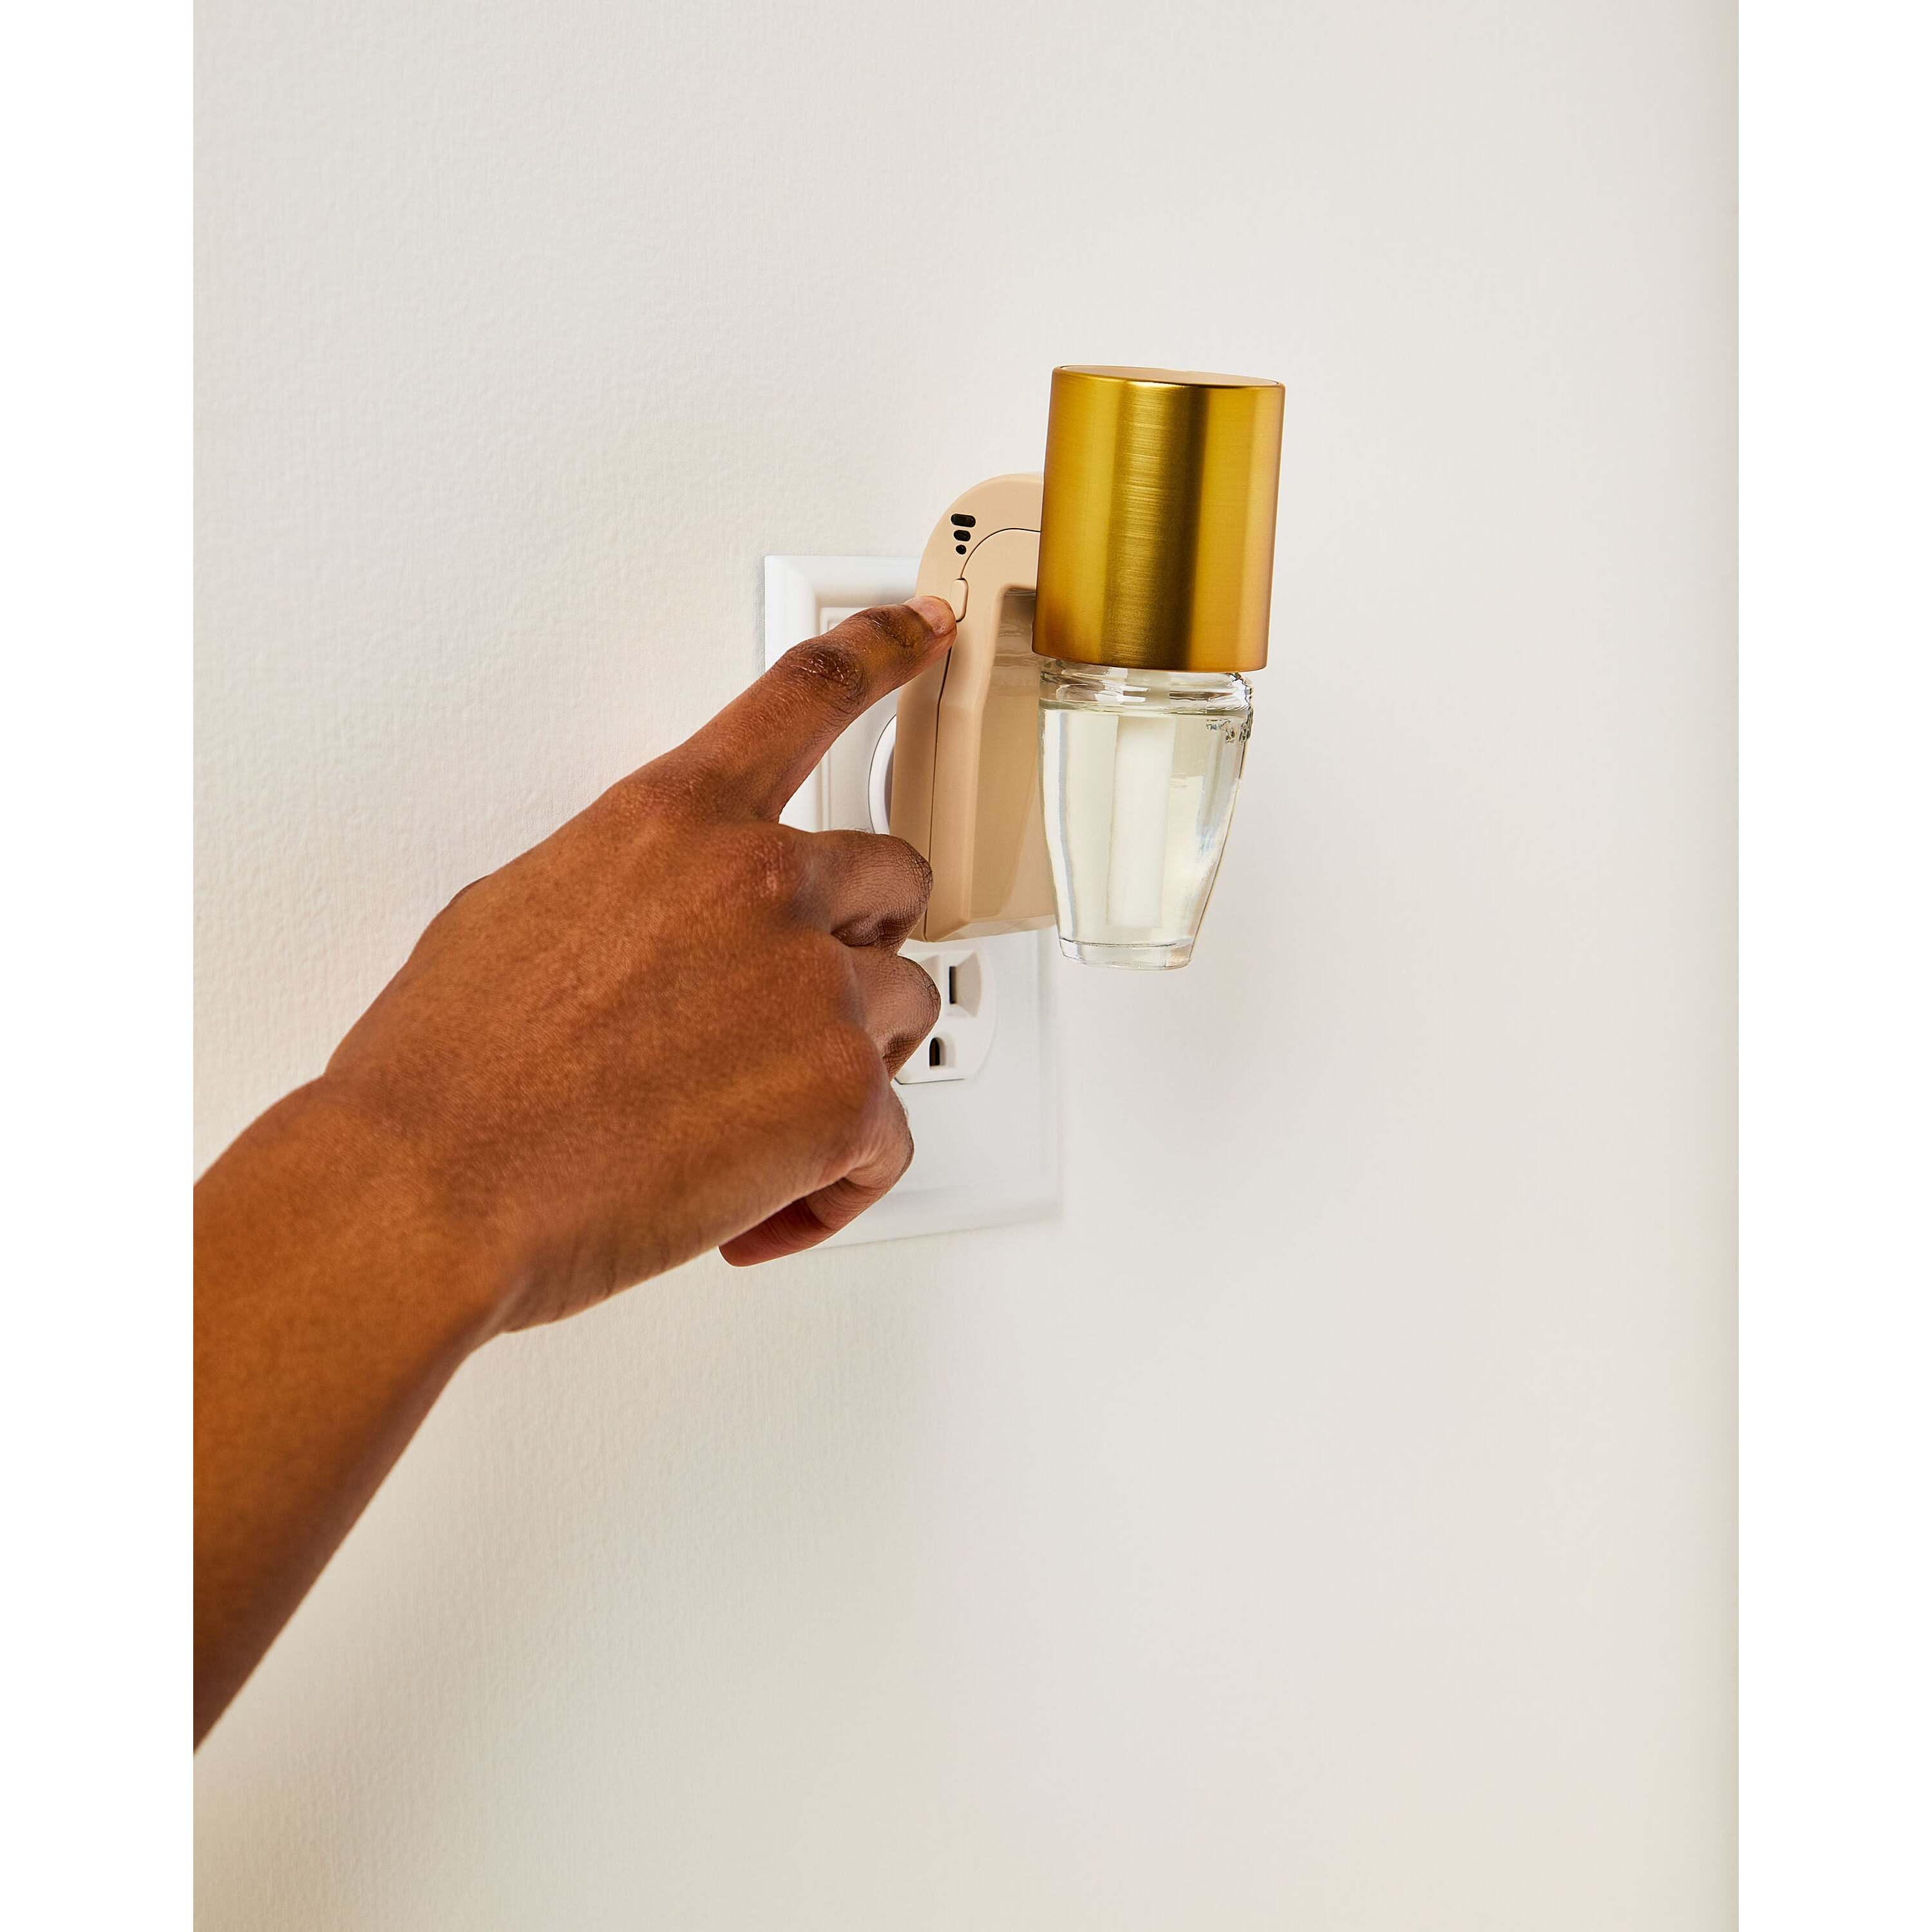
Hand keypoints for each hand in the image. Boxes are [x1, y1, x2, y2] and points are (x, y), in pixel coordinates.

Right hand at [316, 595, 955, 1323]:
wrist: (432, 1189)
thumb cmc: (449, 1072)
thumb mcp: (514, 913)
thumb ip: (627, 886)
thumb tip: (656, 919)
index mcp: (673, 821)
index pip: (801, 696)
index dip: (881, 651)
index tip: (926, 629)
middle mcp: (759, 883)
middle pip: (892, 877)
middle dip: (860, 937)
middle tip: (808, 998)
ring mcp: (815, 988)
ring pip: (906, 1005)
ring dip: (852, 1060)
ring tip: (763, 1124)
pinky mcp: (843, 1097)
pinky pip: (892, 1134)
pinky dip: (841, 1180)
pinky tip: (766, 1203)